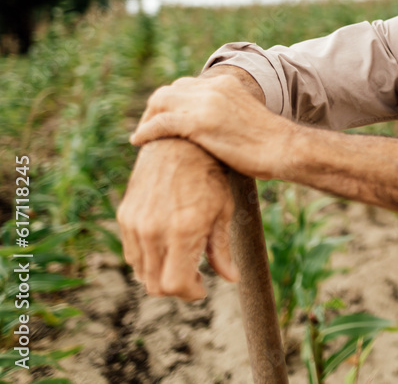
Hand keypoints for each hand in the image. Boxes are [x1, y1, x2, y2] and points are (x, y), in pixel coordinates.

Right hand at [116, 138, 238, 299]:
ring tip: (181, 261)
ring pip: (141, 271)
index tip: (203, 287)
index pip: (175, 285)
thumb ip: (221, 249)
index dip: (191, 293)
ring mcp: (135, 223)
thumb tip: (231, 279)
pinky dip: (147, 258)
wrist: (180, 144)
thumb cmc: (209, 177)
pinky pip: (131, 252)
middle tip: (195, 278)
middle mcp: (153, 231)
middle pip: (155, 284)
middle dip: (176, 287)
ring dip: (160, 274)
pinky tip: (166, 246)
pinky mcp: (125, 215)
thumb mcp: (222, 212)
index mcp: (181, 232)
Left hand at [129, 74, 293, 179]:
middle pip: (169, 91)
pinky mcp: (199, 123)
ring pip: (160, 102)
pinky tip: (139, 142)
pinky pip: (160, 123)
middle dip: (154, 109)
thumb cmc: (271, 143)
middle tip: (147, 130)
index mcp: (226, 84)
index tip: (163, 120)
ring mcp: (206, 103)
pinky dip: (145, 131)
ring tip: (141, 137)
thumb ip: (227, 114)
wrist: (285, 149)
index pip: (185, 85)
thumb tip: (215, 131)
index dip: (170, 103)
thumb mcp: (246, 117)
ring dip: (146, 119)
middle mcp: (214, 87)